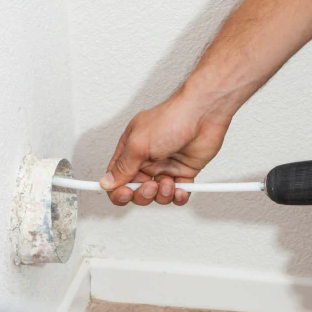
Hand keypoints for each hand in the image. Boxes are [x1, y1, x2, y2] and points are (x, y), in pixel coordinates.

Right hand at [100, 84, 231, 205]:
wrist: (204, 113)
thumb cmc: (172, 118)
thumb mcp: (139, 144)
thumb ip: (123, 167)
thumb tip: (107, 182)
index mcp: (131, 150)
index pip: (117, 177)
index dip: (118, 190)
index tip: (125, 194)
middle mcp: (147, 160)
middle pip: (136, 190)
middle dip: (143, 194)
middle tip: (150, 186)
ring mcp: (166, 166)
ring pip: (158, 195)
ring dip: (162, 195)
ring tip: (168, 182)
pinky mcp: (184, 171)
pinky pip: (178, 193)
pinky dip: (179, 197)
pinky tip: (180, 190)